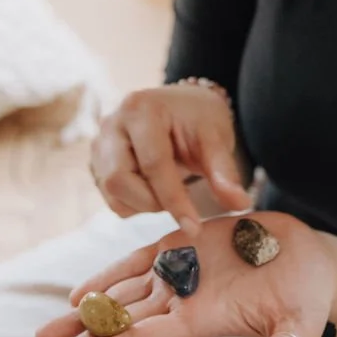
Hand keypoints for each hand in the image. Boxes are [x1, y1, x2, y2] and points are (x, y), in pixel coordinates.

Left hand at [31, 211, 336, 336]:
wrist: (314, 260)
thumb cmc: (307, 300)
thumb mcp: (298, 332)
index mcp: (198, 320)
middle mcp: (180, 301)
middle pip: (117, 326)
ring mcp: (180, 273)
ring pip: (119, 296)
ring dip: (81, 312)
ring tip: (44, 330)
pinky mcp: (185, 244)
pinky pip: (136, 261)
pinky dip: (107, 274)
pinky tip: (80, 292)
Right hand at [90, 83, 251, 236]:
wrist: (182, 108)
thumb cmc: (199, 120)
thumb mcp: (215, 139)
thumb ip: (223, 172)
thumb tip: (240, 204)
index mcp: (141, 109)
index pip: (154, 164)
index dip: (174, 200)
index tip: (194, 228)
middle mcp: (111, 123)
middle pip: (118, 181)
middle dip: (152, 201)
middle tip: (181, 200)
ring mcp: (99, 143)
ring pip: (111, 193)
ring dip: (143, 204)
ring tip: (169, 189)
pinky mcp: (96, 162)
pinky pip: (110, 197)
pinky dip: (134, 203)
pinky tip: (154, 188)